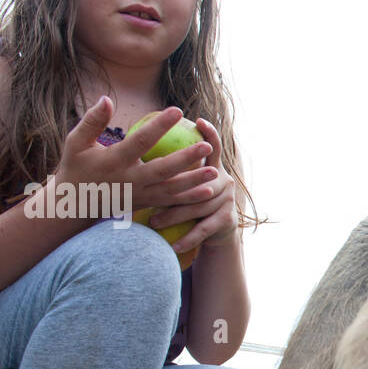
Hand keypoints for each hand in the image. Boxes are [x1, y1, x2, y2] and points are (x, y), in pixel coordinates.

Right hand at [53, 97, 217, 217]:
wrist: (73, 205)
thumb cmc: (76, 167)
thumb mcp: (76, 142)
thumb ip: (92, 121)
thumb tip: (106, 98)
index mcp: (114, 162)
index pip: (140, 141)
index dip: (159, 126)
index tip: (177, 110)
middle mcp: (129, 181)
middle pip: (162, 170)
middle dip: (186, 158)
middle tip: (207, 145)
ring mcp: (139, 195)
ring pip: (171, 190)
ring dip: (194, 182)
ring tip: (215, 171)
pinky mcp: (144, 204)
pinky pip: (170, 202)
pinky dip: (189, 199)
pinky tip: (208, 192)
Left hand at [143, 117, 237, 252]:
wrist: (219, 228)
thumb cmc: (192, 198)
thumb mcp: (185, 178)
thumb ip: (171, 163)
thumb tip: (140, 143)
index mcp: (212, 167)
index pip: (213, 146)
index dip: (209, 133)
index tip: (199, 121)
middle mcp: (223, 180)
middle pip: (200, 179)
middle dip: (178, 184)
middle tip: (149, 191)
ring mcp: (227, 199)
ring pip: (197, 206)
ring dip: (174, 216)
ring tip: (152, 222)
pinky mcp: (227, 219)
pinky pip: (203, 228)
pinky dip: (187, 238)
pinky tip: (172, 247)